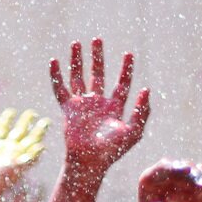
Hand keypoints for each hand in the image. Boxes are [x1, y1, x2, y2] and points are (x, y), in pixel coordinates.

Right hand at [0, 108, 48, 197]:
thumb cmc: (0, 183)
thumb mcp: (17, 169)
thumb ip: (29, 158)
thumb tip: (42, 146)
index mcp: (18, 155)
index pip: (30, 140)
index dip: (38, 131)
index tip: (45, 121)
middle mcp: (7, 152)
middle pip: (18, 134)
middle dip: (25, 123)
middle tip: (32, 112)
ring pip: (0, 132)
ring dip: (5, 122)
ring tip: (11, 111)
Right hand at [50, 38, 148, 175]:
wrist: (89, 161)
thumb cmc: (112, 151)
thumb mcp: (133, 132)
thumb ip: (142, 111)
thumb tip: (146, 89)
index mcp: (114, 108)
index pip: (121, 84)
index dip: (126, 70)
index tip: (129, 54)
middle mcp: (97, 104)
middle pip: (98, 75)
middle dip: (98, 57)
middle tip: (97, 39)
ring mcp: (82, 106)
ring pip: (78, 77)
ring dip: (77, 61)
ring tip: (76, 43)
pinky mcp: (68, 110)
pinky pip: (60, 90)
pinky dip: (56, 77)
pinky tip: (54, 62)